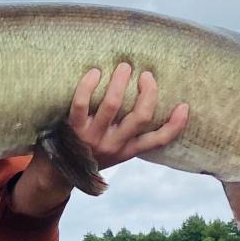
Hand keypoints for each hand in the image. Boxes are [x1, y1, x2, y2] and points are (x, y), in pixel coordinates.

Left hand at [10, 64, 188, 214]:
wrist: (55, 173)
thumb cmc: (88, 153)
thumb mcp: (113, 151)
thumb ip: (128, 134)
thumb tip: (146, 101)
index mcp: (127, 150)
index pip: (158, 141)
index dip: (176, 125)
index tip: (184, 105)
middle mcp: (113, 145)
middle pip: (140, 117)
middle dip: (148, 92)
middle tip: (145, 75)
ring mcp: (93, 137)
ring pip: (113, 105)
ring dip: (120, 81)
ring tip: (123, 67)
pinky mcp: (73, 128)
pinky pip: (81, 102)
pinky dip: (89, 84)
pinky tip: (94, 72)